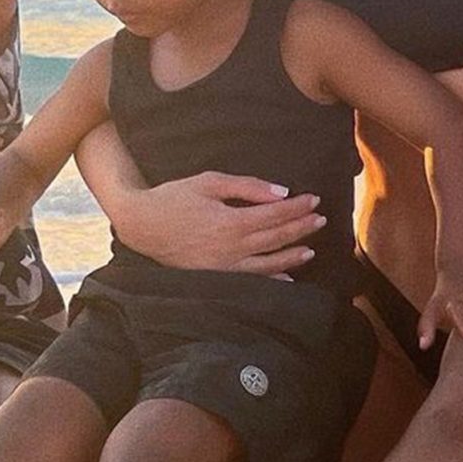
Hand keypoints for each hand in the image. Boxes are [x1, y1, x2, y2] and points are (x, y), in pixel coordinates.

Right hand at [110, 174, 324, 275]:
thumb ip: (247, 186)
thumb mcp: (209, 182)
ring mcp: (224, 266)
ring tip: (311, 250)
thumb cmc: (174, 198)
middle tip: (321, 220)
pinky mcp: (216, 276)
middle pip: (276, 239)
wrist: (141, 225)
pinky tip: (286, 278)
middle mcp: (231, 248)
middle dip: (301, 228)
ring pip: (268, 263)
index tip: (314, 199)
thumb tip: (281, 192)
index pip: (275, 215)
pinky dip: (271, 279)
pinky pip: (250, 279)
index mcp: (231, 222)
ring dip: (292, 256)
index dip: (297, 207)